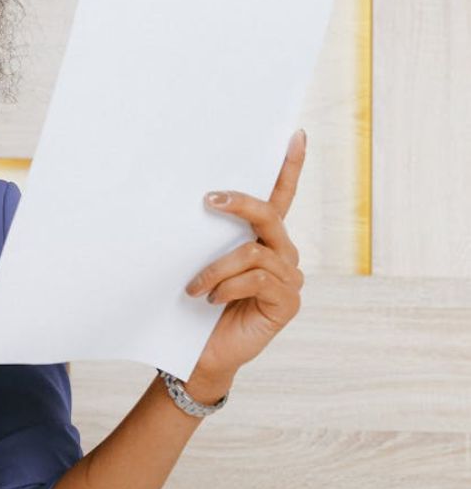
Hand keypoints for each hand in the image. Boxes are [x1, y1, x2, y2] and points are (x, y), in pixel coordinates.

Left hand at [183, 129, 307, 379]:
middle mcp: (281, 254)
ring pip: (254, 252)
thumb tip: (193, 199)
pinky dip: (227, 286)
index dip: (290, 167)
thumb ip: (206, 236)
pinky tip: (210, 300)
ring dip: (216, 267)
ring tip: (193, 287)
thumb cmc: (195, 305)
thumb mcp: (198, 262)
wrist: (198, 354)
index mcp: (262, 240)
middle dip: (240, 203)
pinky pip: (258, 279)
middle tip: (209, 199)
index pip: (280, 197)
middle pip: (269, 215)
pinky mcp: (287, 302)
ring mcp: (288, 278)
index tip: (295, 135)